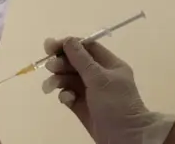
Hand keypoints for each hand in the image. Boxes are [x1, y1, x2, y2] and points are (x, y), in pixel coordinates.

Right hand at [42, 37, 174, 143]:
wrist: (125, 137)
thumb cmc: (116, 103)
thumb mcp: (99, 78)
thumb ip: (81, 59)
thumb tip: (67, 40)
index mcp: (109, 65)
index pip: (86, 47)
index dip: (69, 45)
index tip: (51, 46)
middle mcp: (99, 76)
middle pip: (75, 62)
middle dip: (61, 63)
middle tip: (50, 67)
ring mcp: (90, 91)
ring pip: (69, 78)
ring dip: (58, 79)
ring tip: (50, 86)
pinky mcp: (82, 106)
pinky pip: (68, 94)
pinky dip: (64, 94)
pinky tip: (65, 99)